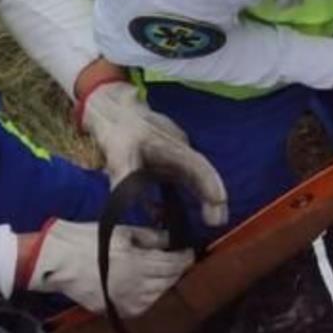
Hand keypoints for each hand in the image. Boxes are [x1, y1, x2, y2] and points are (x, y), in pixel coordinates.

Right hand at [20, 219, 192, 317]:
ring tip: (164, 271)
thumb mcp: (124, 232)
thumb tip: (172, 239)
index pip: (174, 265)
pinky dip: (149, 296)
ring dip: (164, 283)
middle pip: (169, 281)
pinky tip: (147, 286)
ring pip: (158, 296)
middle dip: (177, 269)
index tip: (189, 250)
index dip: (185, 257)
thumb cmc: (88, 240)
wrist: (56, 262)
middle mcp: (135, 288)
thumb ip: (152, 237)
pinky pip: (141, 306)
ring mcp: (125, 302)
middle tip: (178, 259)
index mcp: (138, 264)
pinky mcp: (115, 311)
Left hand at [79, 81, 228, 227]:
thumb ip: (124, 178)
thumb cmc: (119, 129)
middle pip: (203, 175)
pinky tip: (166, 213)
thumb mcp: (119, 154)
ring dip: (201, 197)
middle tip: (218, 222)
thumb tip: (122, 205)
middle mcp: (180, 151)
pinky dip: (181, 195)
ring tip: (208, 218)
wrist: (113, 110)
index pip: (200, 168)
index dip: (211, 187)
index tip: (219, 205)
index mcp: (174, 148)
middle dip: (213, 197)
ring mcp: (174, 155)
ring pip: (193, 178)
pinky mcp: (165, 160)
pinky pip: (180, 179)